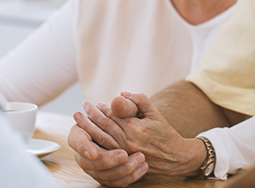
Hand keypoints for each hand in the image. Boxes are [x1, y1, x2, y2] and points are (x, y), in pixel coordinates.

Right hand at [67, 112, 147, 186]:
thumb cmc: (135, 118)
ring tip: (140, 158)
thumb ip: (127, 105)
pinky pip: (114, 183)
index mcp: (83, 131)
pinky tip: (142, 167)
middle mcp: (86, 151)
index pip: (76, 140)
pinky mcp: (108, 175)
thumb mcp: (134, 109)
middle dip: (107, 160)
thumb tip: (121, 98)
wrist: (147, 135)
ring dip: (121, 169)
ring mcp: (95, 166)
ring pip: (102, 175)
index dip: (83, 147)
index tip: (93, 153)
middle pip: (88, 162)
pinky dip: (129, 177)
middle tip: (124, 155)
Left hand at [82, 92, 207, 176]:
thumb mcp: (155, 113)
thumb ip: (140, 100)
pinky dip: (96, 141)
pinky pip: (106, 149)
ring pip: (102, 138)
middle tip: (81, 108)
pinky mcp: (124, 160)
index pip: (113, 115)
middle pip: (104, 126)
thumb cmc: (165, 133)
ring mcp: (124, 152)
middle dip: (90, 116)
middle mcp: (128, 140)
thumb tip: (122, 94)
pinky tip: (90, 135)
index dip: (102, 108)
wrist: (174, 156)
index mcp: (135, 127)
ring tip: (80, 120)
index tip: (95, 103)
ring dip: (89, 128)